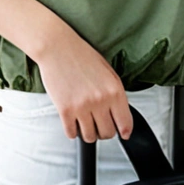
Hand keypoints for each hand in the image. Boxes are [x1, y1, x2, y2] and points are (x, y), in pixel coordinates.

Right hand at [36, 28, 132, 144]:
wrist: (58, 47)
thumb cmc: (82, 56)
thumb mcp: (107, 72)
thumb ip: (115, 94)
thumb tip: (121, 115)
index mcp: (114, 90)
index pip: (125, 123)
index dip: (124, 131)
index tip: (122, 133)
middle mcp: (100, 100)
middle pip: (107, 133)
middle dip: (104, 131)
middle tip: (99, 123)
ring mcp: (82, 107)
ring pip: (90, 137)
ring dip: (88, 132)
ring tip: (85, 121)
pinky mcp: (65, 111)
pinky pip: (72, 134)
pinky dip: (73, 130)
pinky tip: (73, 120)